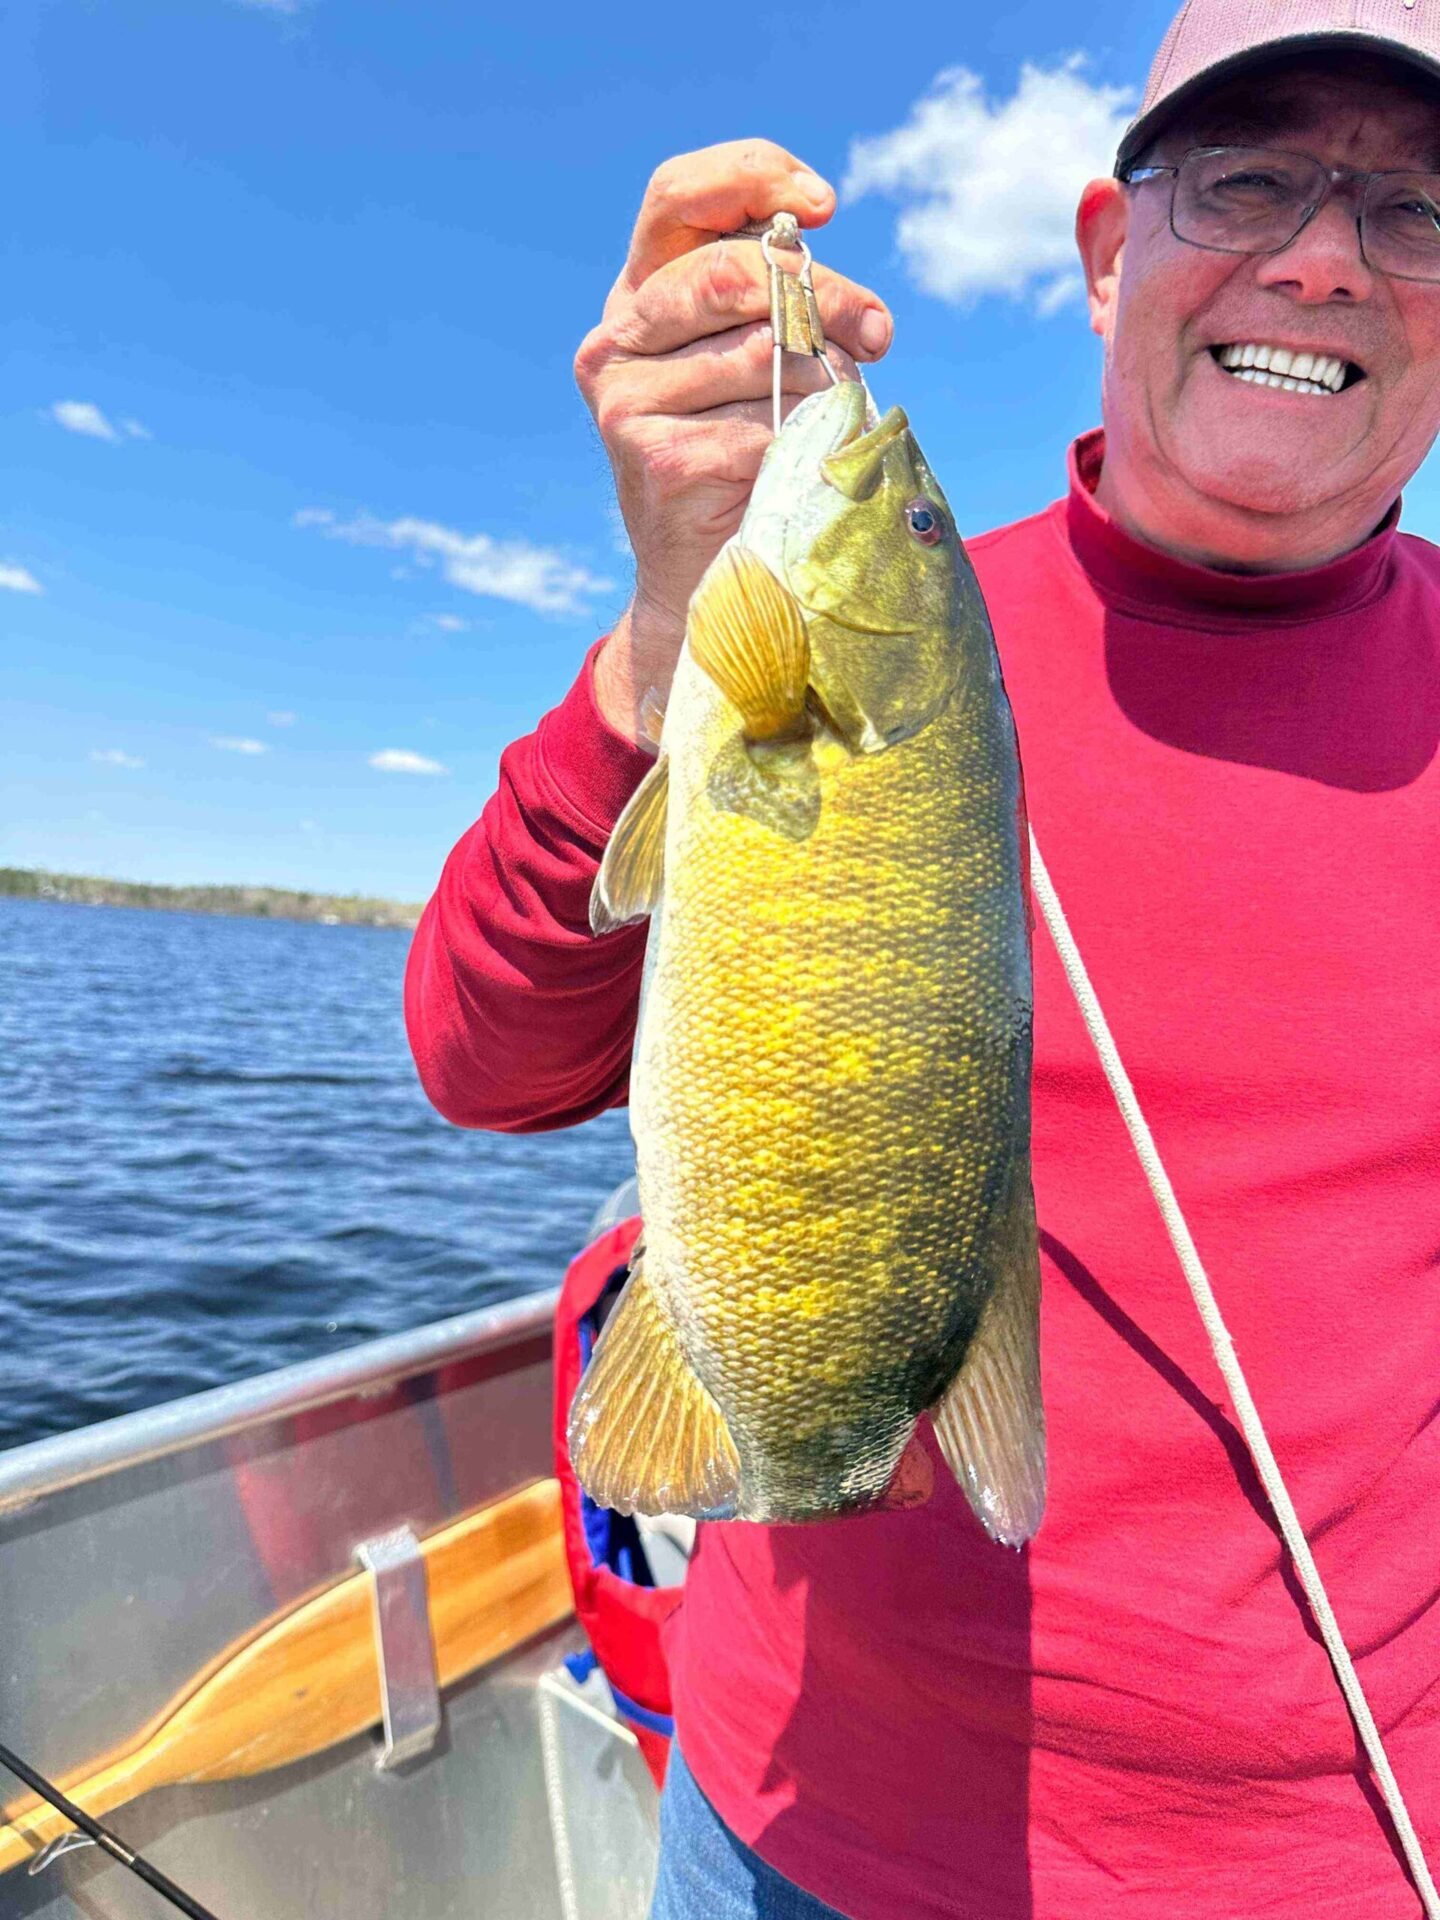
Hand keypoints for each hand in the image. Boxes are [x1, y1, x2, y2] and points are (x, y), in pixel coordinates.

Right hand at [578, 139, 892, 740]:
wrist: (709, 574)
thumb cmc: (752, 453)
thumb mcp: (765, 361)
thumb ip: (787, 307)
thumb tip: (858, 319)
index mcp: (639, 293)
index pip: (679, 195)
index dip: (753, 176)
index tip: (825, 205)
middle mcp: (615, 339)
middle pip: (736, 273)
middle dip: (827, 298)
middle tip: (876, 333)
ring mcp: (625, 399)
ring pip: (763, 353)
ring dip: (821, 386)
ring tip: (820, 423)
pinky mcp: (654, 457)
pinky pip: (764, 426)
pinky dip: (800, 448)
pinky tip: (789, 473)